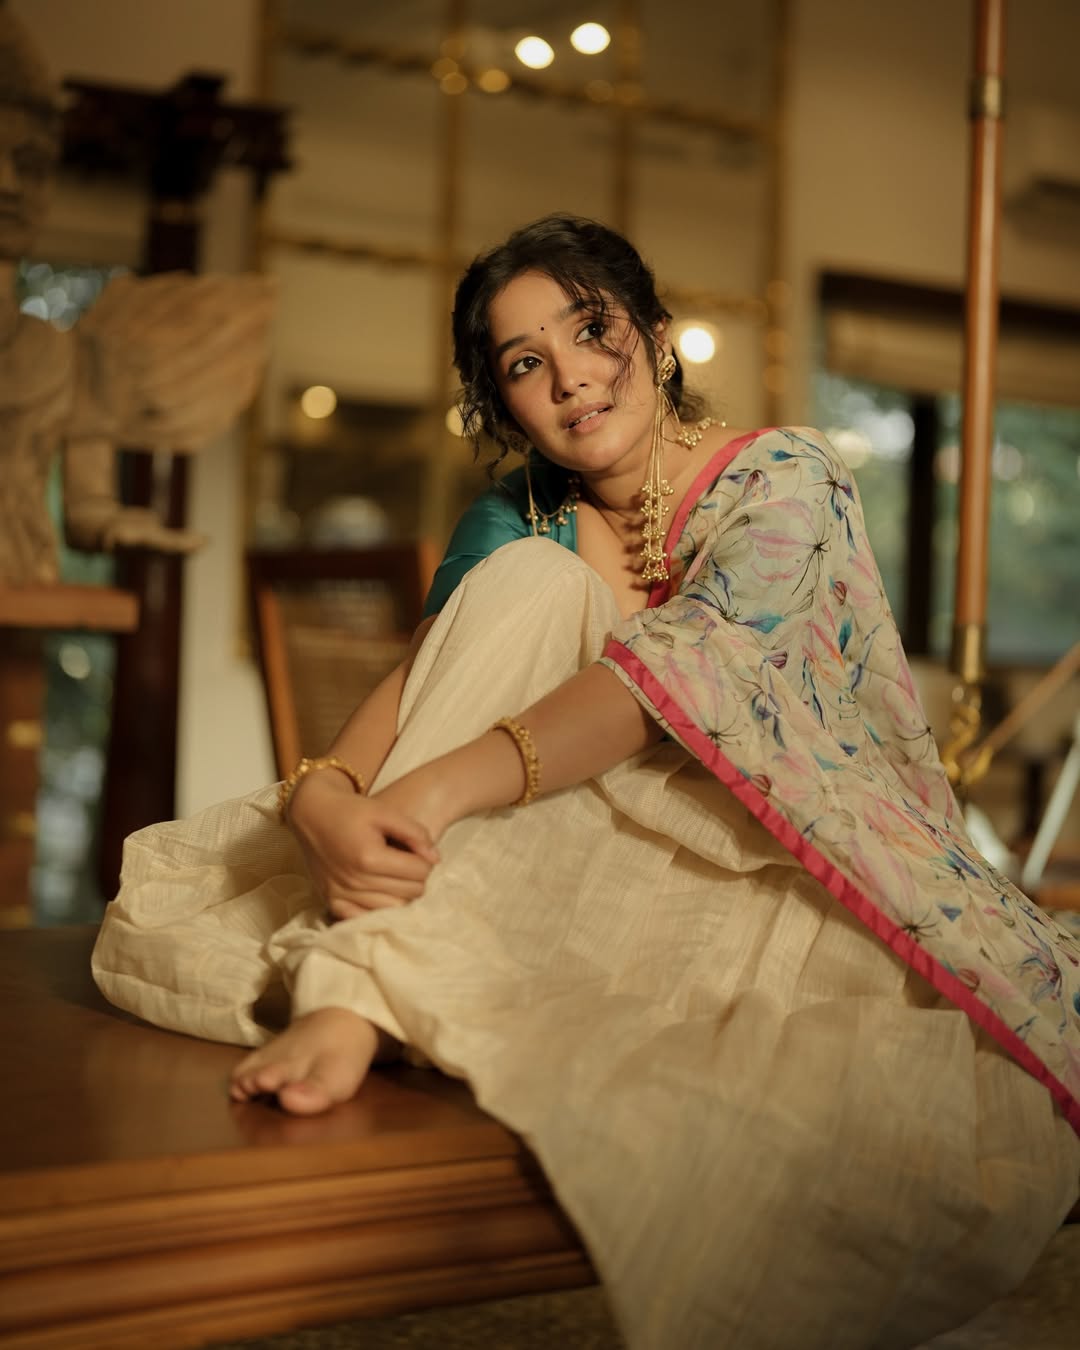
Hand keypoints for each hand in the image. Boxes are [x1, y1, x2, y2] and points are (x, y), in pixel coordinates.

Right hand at [287, 770, 439, 920]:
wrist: (312, 813)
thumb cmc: (351, 810)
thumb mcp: (385, 812)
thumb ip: (415, 833)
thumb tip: (435, 859)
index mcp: (370, 857)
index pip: (419, 872)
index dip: (426, 862)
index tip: (420, 853)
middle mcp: (354, 881)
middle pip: (409, 893)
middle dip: (417, 878)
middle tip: (411, 865)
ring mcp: (341, 894)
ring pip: (392, 909)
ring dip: (402, 895)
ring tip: (398, 878)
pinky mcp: (332, 902)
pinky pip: (365, 918)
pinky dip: (378, 910)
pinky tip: (382, 894)